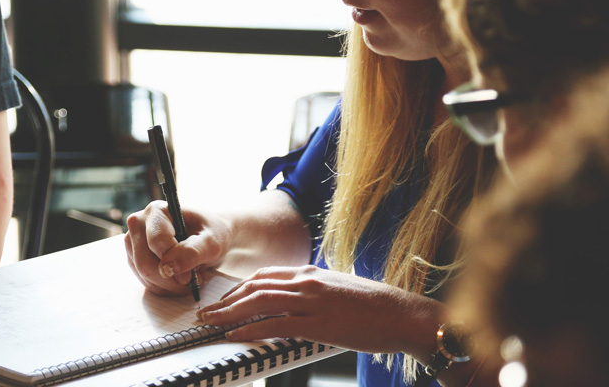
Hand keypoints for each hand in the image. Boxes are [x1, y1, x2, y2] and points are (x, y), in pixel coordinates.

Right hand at [124, 201, 231, 295]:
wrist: (209, 236)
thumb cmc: (212, 234)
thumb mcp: (212, 242)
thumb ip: (192, 252)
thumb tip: (168, 268)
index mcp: (157, 211)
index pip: (156, 242)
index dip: (174, 262)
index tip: (191, 275)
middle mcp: (139, 223)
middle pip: (145, 263)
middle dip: (170, 279)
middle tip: (192, 280)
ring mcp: (133, 242)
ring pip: (144, 275)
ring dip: (169, 285)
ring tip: (189, 278)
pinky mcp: (134, 258)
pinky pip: (145, 281)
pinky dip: (164, 287)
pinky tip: (179, 279)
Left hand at [195, 266, 440, 355]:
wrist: (403, 314)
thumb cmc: (375, 306)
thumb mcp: (338, 289)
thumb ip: (314, 292)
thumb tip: (295, 303)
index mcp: (311, 272)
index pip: (264, 276)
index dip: (239, 288)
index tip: (224, 300)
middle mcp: (307, 282)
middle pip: (254, 287)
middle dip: (226, 300)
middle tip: (206, 312)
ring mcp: (311, 301)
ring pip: (259, 302)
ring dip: (229, 313)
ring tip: (211, 323)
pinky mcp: (318, 323)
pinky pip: (275, 324)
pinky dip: (250, 329)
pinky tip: (235, 335)